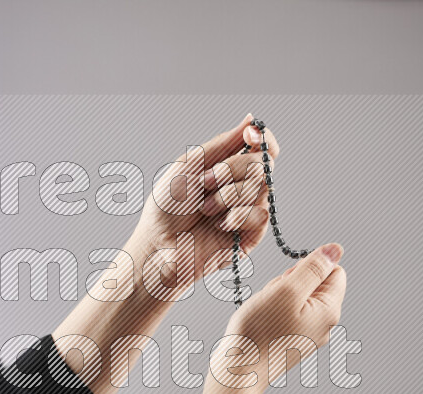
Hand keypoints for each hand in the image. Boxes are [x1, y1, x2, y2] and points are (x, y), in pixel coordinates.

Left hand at [128, 114, 280, 297]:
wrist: (159, 245)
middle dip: (233, 169)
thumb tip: (250, 120)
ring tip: (205, 209)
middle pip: (263, 164)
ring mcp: (248, 211)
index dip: (262, 137)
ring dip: (229, 195)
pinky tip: (220, 225)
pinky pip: (261, 214)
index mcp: (228, 168)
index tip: (250, 135)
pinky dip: (238, 216)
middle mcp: (242, 187)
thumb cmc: (167, 208)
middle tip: (205, 183)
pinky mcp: (252, 235)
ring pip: (263, 188)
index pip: (261, 147)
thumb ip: (224, 142)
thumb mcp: (190, 164)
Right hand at [214, 242, 346, 393]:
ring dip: (279, 295)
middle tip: (273, 297)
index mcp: (329, 311)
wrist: (239, 371)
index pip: (334, 271)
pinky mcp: (292, 341)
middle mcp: (325, 325)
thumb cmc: (259, 331)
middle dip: (291, 282)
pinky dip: (273, 310)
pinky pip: (286, 313)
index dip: (309, 267)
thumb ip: (313, 267)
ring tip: (264, 309)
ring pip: (297, 297)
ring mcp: (309, 335)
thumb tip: (336, 249)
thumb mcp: (287, 289)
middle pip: (314, 284)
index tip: (289, 281)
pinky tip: (261, 320)